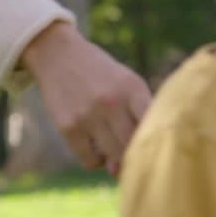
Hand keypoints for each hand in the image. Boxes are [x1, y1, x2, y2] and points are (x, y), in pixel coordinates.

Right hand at [20, 21, 151, 174]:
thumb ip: (142, 112)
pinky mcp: (68, 127)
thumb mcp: (128, 81)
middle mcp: (111, 101)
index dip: (158, 142)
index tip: (157, 148)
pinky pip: (90, 161)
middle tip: (133, 154)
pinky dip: (97, 161)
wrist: (58, 55)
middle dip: (135, 154)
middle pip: (133, 146)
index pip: (154, 126)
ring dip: (117, 160)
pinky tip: (97, 150)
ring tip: (115, 150)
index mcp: (132, 88)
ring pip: (114, 157)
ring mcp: (88, 115)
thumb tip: (141, 157)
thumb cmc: (102, 75)